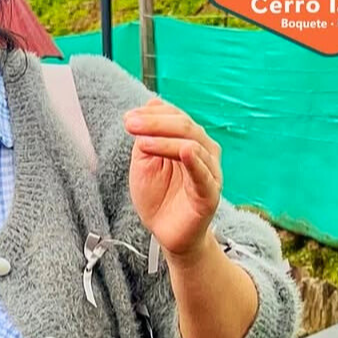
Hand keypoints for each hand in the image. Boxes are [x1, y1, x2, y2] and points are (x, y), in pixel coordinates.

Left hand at [124, 97, 221, 262]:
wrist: (167, 234)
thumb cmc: (158, 198)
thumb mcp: (144, 163)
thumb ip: (147, 137)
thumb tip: (151, 104)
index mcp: (189, 141)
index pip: (175, 117)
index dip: (152, 114)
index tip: (128, 118)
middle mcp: (203, 152)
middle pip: (184, 126)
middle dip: (155, 123)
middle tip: (130, 124)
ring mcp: (209, 172)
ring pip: (193, 145)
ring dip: (166, 140)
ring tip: (143, 141)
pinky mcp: (209, 194)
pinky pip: (204, 175)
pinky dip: (195, 161)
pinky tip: (185, 151)